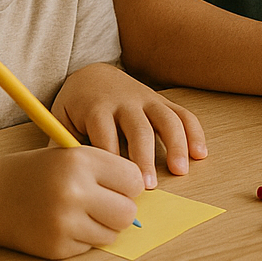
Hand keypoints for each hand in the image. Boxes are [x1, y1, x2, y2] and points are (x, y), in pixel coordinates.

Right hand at [0, 146, 142, 259]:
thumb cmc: (39, 172)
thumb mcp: (72, 156)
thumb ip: (108, 170)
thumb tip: (144, 195)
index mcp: (81, 161)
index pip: (133, 179)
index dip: (128, 184)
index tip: (116, 184)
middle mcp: (74, 192)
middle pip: (128, 212)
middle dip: (121, 209)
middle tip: (103, 202)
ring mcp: (64, 222)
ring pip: (112, 233)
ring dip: (103, 225)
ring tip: (81, 212)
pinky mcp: (57, 247)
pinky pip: (90, 246)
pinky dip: (83, 238)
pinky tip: (63, 224)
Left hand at [52, 62, 206, 187]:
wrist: (92, 75)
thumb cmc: (76, 107)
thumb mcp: (61, 121)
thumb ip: (64, 146)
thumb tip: (67, 180)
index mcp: (97, 108)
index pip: (106, 135)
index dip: (113, 160)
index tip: (116, 185)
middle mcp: (125, 102)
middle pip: (139, 128)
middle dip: (145, 157)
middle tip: (148, 186)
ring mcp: (147, 100)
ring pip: (166, 120)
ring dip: (176, 145)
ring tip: (180, 170)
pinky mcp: (162, 101)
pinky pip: (183, 114)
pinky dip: (195, 133)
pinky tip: (200, 154)